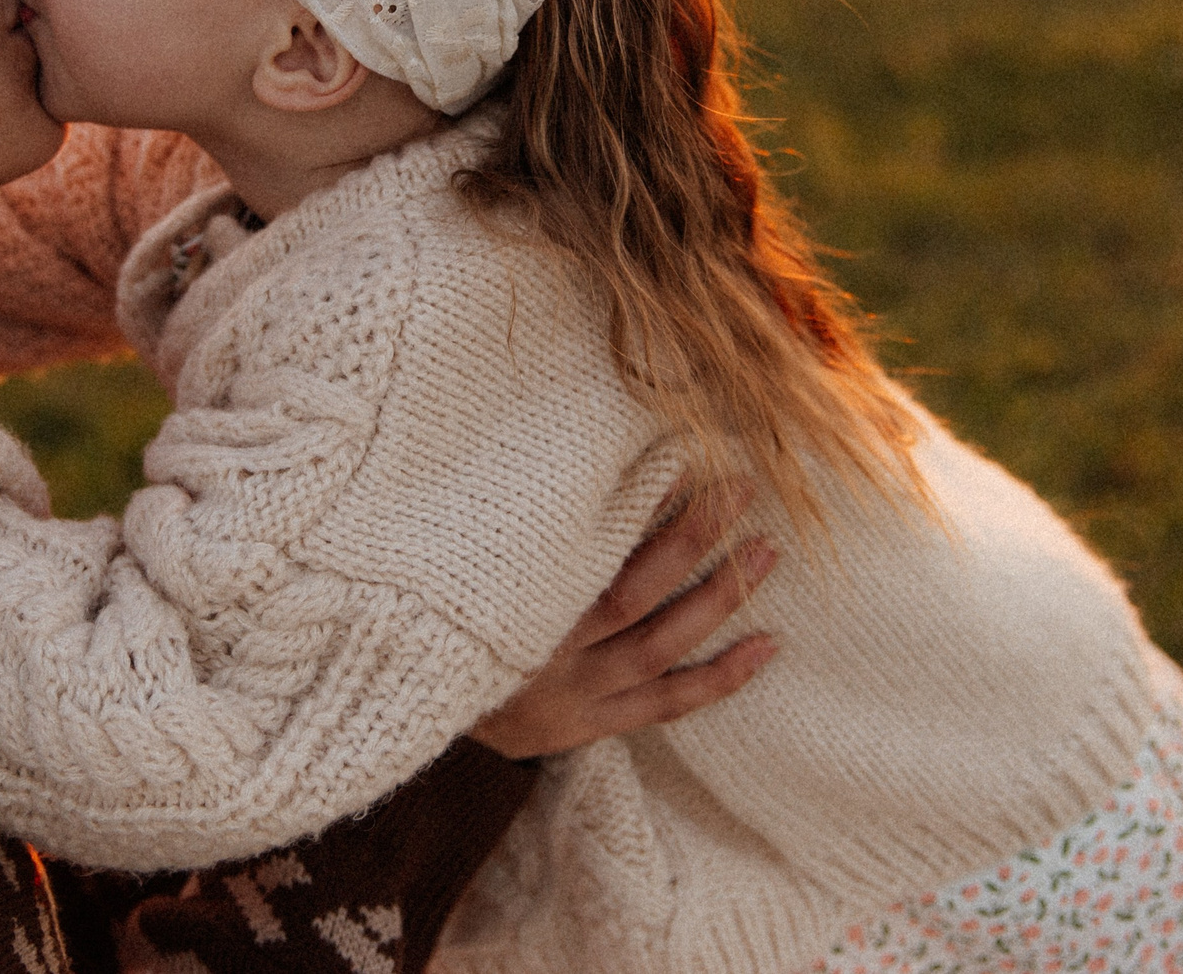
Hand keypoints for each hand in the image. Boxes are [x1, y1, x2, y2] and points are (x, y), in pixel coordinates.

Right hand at [470, 483, 777, 759]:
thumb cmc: (443, 610)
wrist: (416, 707)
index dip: (638, 509)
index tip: (679, 459)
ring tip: (766, 553)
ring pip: (660, 646)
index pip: (590, 553)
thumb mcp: (460, 564)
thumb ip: (510, 531)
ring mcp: (576, 695)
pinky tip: (767, 645)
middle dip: (693, 538)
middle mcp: (548, 653)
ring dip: (718, 599)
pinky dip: (720, 678)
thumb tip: (568, 460)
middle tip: (741, 490)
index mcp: (515, 607)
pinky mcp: (592, 724)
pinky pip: (668, 705)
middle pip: (635, 592)